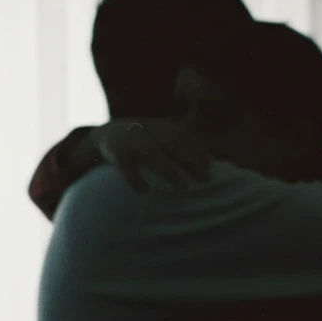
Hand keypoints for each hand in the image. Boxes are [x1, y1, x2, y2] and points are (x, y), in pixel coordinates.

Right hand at [90, 119, 211, 192]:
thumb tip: (211, 162)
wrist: (110, 133)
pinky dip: (136, 180)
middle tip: (205, 180)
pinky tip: (145, 191)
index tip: (211, 168)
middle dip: (192, 163)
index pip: (187, 139)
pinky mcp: (119, 155)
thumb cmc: (145, 139)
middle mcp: (151, 134)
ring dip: (170, 172)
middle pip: (175, 147)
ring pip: (155, 158)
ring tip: (182, 186)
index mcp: (164, 129)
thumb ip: (184, 144)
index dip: (200, 152)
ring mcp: (135, 144)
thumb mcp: (164, 134)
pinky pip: (128, 169)